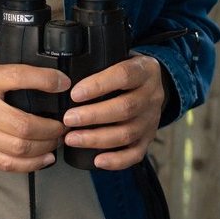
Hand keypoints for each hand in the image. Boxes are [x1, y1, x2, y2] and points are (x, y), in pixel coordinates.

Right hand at [0, 50, 68, 172]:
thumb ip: (7, 53)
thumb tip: (37, 49)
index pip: (20, 77)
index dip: (47, 80)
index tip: (63, 83)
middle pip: (22, 124)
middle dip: (51, 127)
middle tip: (65, 122)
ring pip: (18, 147)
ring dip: (45, 146)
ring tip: (58, 139)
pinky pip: (7, 164)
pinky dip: (30, 164)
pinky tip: (45, 158)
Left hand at [62, 53, 165, 170]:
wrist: (155, 83)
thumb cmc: (128, 72)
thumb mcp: (120, 58)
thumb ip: (101, 66)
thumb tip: (65, 81)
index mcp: (145, 70)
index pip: (124, 75)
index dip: (98, 85)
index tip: (75, 94)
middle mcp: (152, 95)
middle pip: (125, 108)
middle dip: (92, 116)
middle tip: (68, 119)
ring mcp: (152, 119)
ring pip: (127, 133)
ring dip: (97, 139)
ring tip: (72, 139)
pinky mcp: (149, 138)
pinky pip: (136, 154)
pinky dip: (116, 160)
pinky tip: (97, 160)